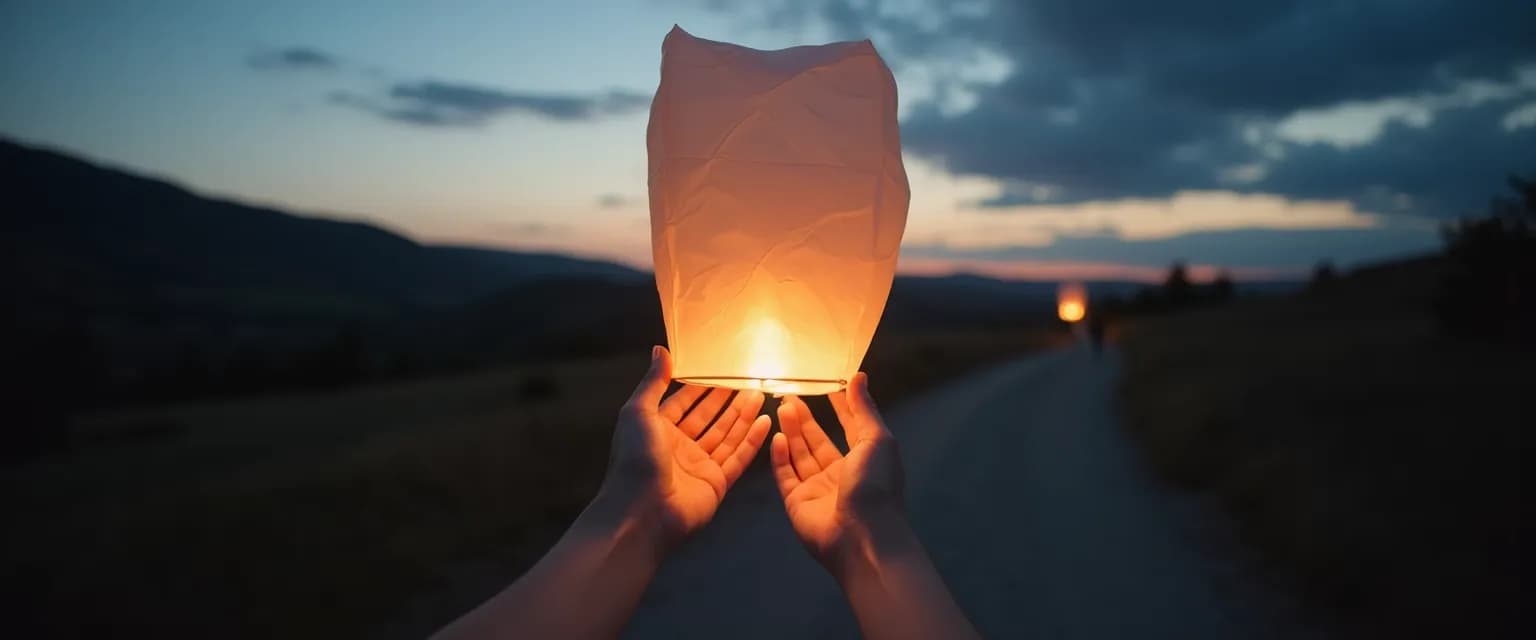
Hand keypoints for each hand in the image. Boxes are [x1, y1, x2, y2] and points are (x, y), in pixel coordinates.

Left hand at [601, 346, 770, 547]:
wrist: (642, 512)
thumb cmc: (636, 458)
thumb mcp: (638, 413)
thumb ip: (653, 382)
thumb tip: (661, 349)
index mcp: (658, 429)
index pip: (684, 402)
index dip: (702, 387)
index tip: (722, 369)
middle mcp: (680, 446)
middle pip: (709, 418)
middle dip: (728, 400)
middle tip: (749, 380)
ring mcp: (700, 465)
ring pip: (726, 436)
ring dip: (743, 416)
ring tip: (761, 395)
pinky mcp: (717, 483)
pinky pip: (738, 458)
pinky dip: (751, 441)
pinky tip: (765, 423)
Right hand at [770, 373, 905, 572]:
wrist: (862, 535)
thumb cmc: (876, 484)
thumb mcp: (877, 439)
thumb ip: (865, 408)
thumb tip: (859, 376)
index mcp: (865, 459)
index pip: (849, 427)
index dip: (838, 406)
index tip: (824, 385)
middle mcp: (841, 473)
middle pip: (818, 440)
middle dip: (805, 418)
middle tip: (788, 395)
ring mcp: (818, 488)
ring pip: (800, 454)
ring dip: (791, 431)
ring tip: (781, 407)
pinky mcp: (797, 502)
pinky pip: (785, 475)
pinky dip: (779, 456)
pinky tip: (775, 436)